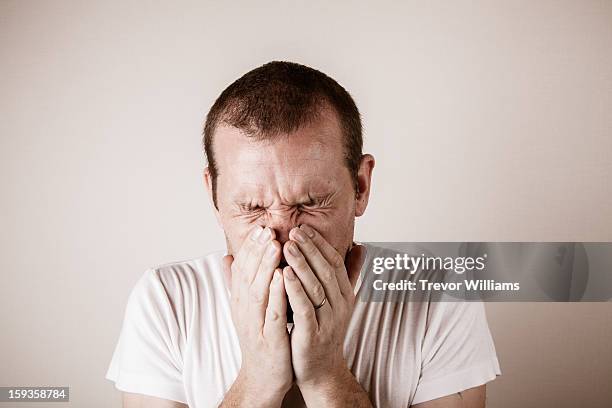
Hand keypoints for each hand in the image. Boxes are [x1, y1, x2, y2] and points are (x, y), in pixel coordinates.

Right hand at [221, 226, 291, 406]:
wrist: (263, 377)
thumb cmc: (261, 338)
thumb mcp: (248, 308)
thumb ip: (240, 283)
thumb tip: (226, 257)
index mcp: (241, 300)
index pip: (243, 268)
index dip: (251, 247)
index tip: (261, 226)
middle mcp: (244, 310)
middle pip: (248, 274)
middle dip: (257, 250)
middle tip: (267, 228)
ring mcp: (256, 324)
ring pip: (258, 290)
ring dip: (266, 267)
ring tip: (275, 245)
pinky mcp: (269, 338)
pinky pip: (272, 313)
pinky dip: (276, 294)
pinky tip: (283, 277)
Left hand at [282, 225, 364, 392]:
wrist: (321, 371)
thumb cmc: (324, 331)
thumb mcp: (339, 301)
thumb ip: (349, 274)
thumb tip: (361, 246)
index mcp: (345, 295)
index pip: (335, 262)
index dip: (320, 244)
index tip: (304, 227)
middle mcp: (340, 306)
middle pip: (326, 270)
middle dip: (310, 249)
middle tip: (294, 230)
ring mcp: (327, 321)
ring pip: (316, 287)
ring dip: (302, 264)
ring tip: (287, 246)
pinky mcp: (312, 335)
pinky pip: (305, 308)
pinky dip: (295, 290)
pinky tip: (284, 275)